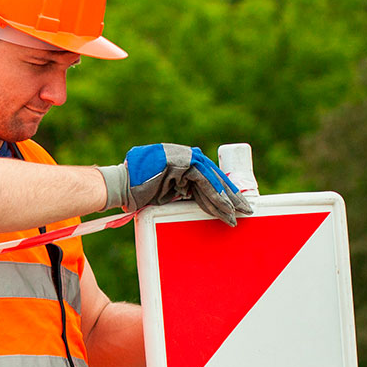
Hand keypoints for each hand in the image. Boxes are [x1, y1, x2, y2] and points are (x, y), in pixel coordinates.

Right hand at [98, 143, 252, 225]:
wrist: (120, 185)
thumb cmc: (137, 191)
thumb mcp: (165, 190)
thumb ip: (182, 190)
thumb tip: (198, 201)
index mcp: (180, 160)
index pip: (207, 175)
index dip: (222, 190)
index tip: (234, 203)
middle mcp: (184, 154)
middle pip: (214, 175)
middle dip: (231, 194)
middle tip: (246, 209)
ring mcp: (183, 156)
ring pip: (212, 177)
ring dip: (226, 197)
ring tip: (238, 212)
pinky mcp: (181, 162)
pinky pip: (203, 180)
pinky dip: (215, 194)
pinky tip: (225, 207)